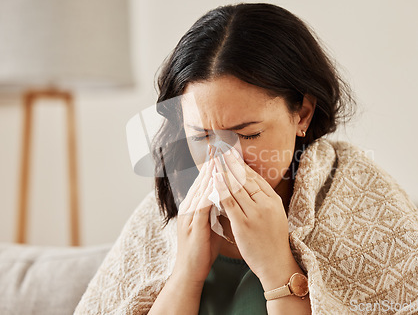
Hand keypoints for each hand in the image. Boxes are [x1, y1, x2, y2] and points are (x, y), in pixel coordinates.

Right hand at [173, 147, 221, 285]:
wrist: (190, 270)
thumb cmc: (203, 248)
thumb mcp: (210, 224)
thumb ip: (216, 209)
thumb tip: (227, 196)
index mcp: (194, 205)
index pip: (204, 181)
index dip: (213, 167)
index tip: (223, 153)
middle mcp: (189, 207)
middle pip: (201, 180)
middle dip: (211, 164)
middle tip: (219, 147)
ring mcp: (189, 215)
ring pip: (201, 189)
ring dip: (210, 174)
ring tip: (219, 159)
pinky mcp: (193, 225)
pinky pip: (202, 205)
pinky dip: (210, 193)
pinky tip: (218, 184)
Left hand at [212, 147, 296, 283]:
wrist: (275, 263)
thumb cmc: (272, 240)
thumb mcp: (274, 215)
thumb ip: (264, 200)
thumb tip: (251, 185)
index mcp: (273, 200)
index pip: (255, 178)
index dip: (241, 165)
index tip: (231, 154)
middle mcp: (266, 204)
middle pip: (245, 179)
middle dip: (232, 163)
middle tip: (221, 151)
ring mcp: (255, 213)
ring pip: (237, 187)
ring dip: (224, 172)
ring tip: (214, 160)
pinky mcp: (244, 224)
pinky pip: (230, 202)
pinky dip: (221, 188)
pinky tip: (214, 178)